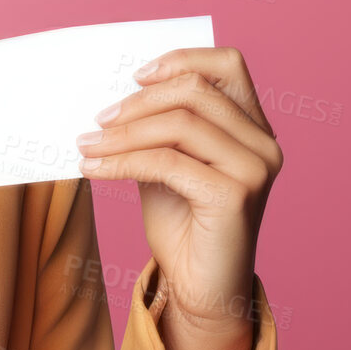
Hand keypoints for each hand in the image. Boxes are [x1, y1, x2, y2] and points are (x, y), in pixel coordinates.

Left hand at [74, 48, 280, 349]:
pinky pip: (167, 162)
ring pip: (179, 124)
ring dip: (122, 133)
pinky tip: (93, 168)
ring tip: (87, 145)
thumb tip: (113, 98)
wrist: (202, 289)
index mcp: (254, 127)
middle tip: (97, 121)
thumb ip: (157, 129)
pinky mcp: (234, 196)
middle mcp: (263, 143)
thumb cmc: (184, 226)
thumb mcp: (168, 164)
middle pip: (195, 91)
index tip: (134, 76)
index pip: (228, 65)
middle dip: (137, 102)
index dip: (180, 60)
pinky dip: (122, 161)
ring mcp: (254, 169)